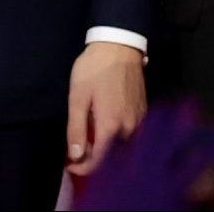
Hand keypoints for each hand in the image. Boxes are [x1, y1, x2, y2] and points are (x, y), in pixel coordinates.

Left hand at [65, 41, 146, 176]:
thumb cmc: (94, 70)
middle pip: (112, 156)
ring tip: (90, 141)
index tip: (70, 164)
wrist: (120, 46)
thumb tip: (75, 156)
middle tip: (77, 152)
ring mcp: (139, 118)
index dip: (83, 168)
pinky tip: (107, 130)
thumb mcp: (77, 98)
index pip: (98, 161)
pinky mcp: (143, 110)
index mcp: (111, 125)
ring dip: (107, 150)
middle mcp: (129, 127)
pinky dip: (118, 139)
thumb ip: (76, 129)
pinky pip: (131, 134)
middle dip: (94, 159)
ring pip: (123, 146)